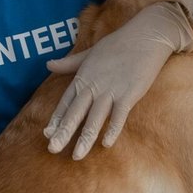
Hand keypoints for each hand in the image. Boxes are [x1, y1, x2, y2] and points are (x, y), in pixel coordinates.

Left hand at [45, 2, 192, 157]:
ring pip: (95, 119)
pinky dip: (112, 129)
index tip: (47, 134)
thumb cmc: (118, 44)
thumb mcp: (89, 53)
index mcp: (83, 76)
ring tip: (76, 156)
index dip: (57, 118)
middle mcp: (94, 85)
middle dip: (64, 132)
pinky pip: (118, 116)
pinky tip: (106, 144)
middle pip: (76, 113)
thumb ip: (69, 63)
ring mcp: (111, 90)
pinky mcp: (129, 94)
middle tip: (52, 149)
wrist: (146, 36)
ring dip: (85, 138)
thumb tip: (48, 64)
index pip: (66, 101)